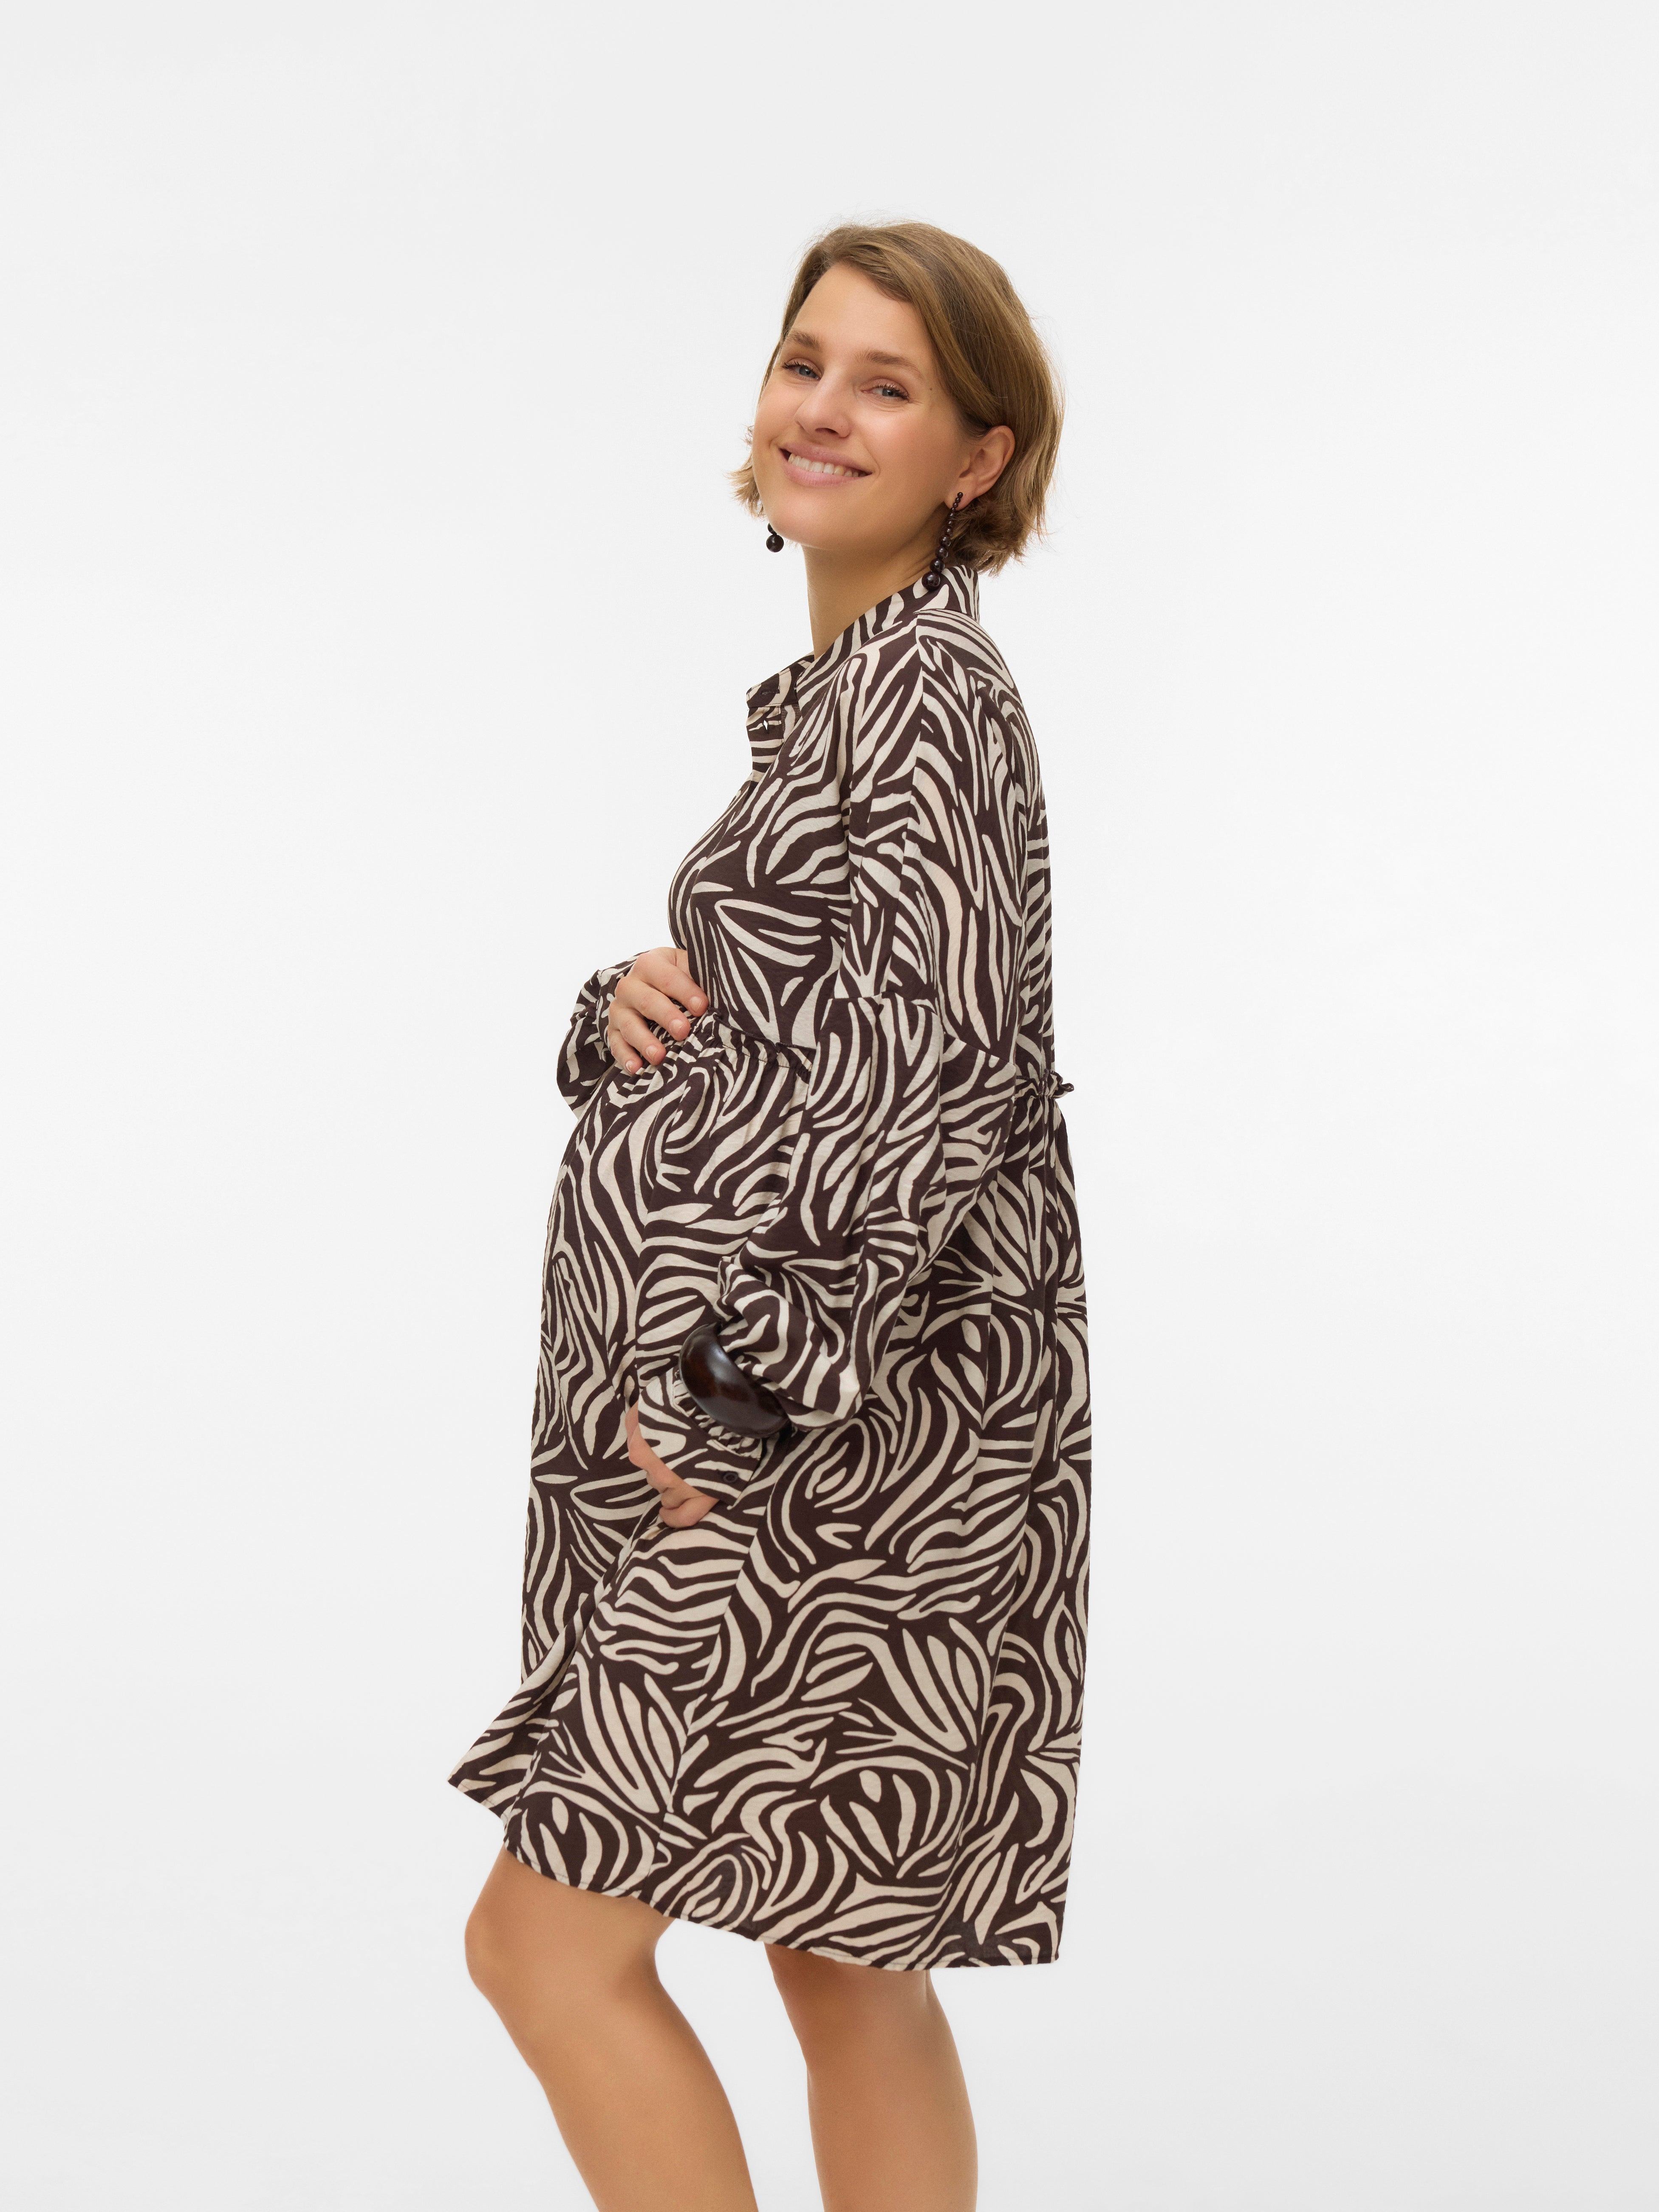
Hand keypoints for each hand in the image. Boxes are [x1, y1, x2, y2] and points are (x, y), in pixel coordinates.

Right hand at [607, 947, 706, 1073]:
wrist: (655, 987)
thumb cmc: (681, 981)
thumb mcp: (690, 971)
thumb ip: (701, 979)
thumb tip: (725, 997)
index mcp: (651, 964)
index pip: (667, 977)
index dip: (685, 991)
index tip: (702, 1006)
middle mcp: (630, 984)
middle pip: (646, 1000)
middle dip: (666, 1016)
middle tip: (683, 1031)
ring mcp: (619, 1008)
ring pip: (629, 1024)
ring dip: (644, 1041)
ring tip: (659, 1056)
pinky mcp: (613, 1029)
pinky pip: (616, 1044)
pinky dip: (625, 1056)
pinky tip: (636, 1068)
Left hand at [626, 1402, 715, 1527]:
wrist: (723, 1401)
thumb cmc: (686, 1398)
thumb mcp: (649, 1402)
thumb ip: (637, 1423)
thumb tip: (636, 1435)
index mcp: (641, 1450)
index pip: (638, 1454)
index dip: (651, 1445)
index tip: (662, 1437)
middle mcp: (659, 1472)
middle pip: (654, 1476)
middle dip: (664, 1466)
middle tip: (680, 1450)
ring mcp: (682, 1487)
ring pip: (667, 1495)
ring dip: (672, 1486)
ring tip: (684, 1471)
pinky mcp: (705, 1495)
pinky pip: (685, 1517)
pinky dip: (674, 1518)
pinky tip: (667, 1514)